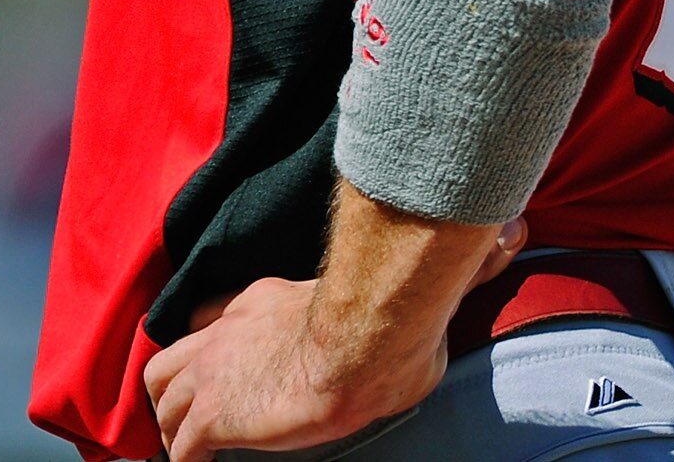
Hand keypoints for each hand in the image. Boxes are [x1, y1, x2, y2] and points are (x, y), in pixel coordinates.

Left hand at [142, 219, 526, 460]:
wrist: (364, 341)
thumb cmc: (393, 320)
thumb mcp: (411, 288)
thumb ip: (452, 267)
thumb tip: (513, 234)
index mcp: (264, 298)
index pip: (214, 316)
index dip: (212, 342)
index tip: (225, 362)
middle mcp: (228, 330)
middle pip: (171, 354)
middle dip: (175, 384)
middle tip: (191, 412)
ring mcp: (217, 372)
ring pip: (160, 394)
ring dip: (170, 421)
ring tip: (186, 445)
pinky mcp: (217, 415)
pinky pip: (180, 445)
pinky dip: (183, 458)